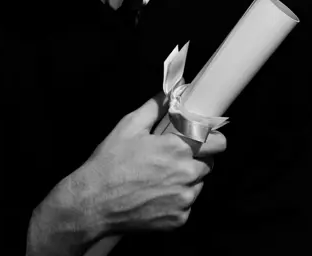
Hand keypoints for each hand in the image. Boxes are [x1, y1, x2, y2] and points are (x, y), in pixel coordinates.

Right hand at [74, 93, 226, 235]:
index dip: (212, 138)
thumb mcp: (130, 126)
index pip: (217, 143)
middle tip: (175, 156)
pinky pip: (187, 204)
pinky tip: (156, 193)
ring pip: (198, 184)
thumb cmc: (110, 163)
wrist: (93, 202)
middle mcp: (185, 175)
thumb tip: (171, 92)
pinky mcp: (177, 219)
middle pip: (209, 163)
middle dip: (196, 157)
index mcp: (176, 149)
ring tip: (161, 175)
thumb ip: (155, 107)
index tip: (206, 137)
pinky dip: (177, 199)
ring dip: (187, 179)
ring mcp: (182, 200)